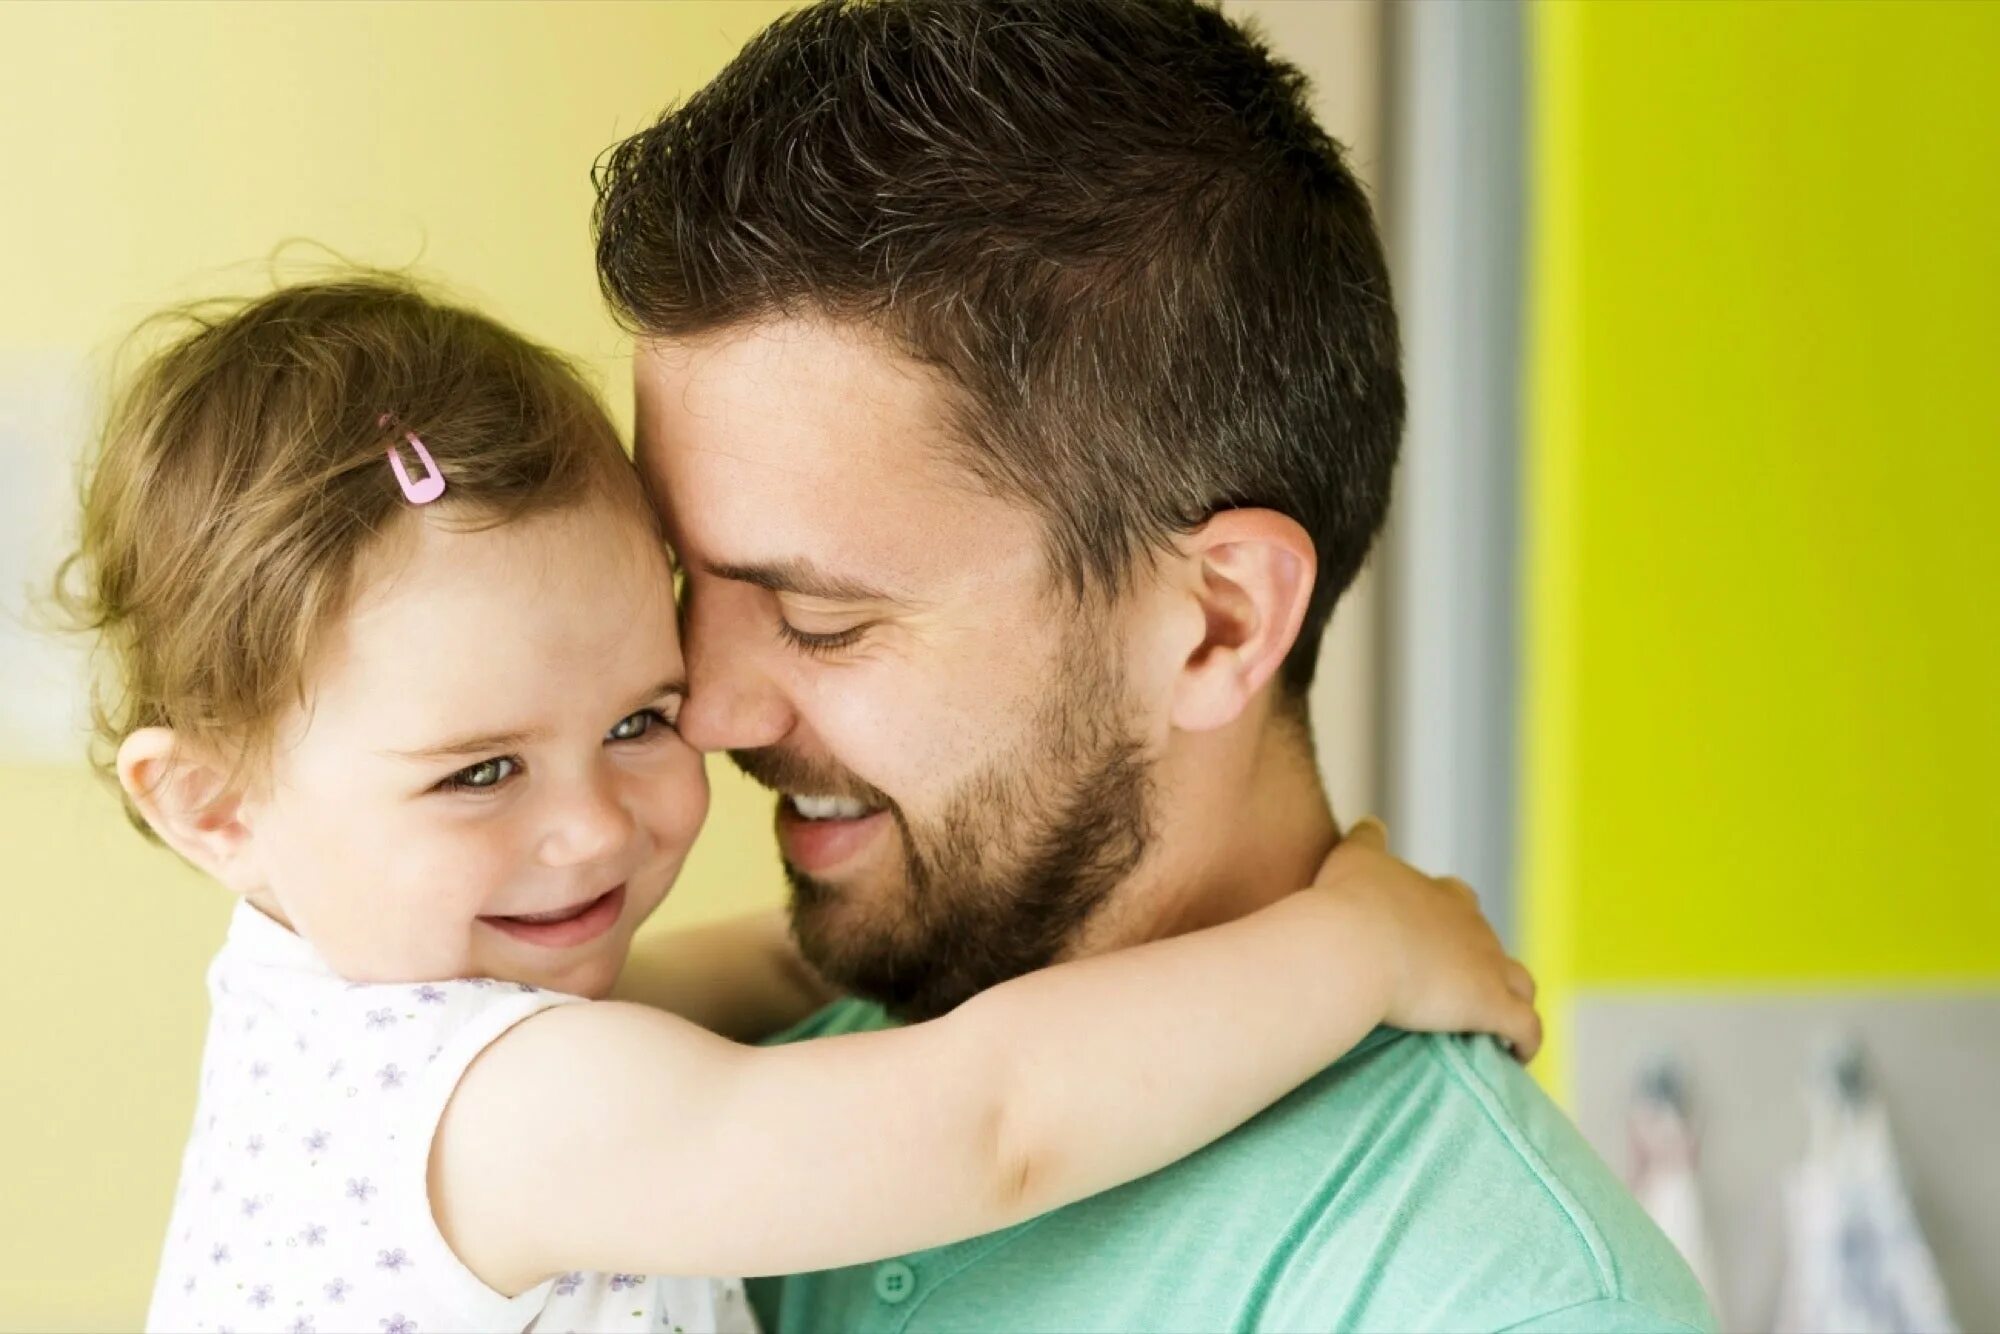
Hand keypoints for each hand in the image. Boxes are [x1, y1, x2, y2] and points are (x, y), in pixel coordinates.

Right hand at [1311, 818, 1541, 1061]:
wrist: (1354, 945)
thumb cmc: (1347, 903)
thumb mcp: (1352, 857)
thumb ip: (1365, 839)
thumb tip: (1372, 822)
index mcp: (1439, 894)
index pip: (1455, 900)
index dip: (1446, 919)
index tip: (1427, 938)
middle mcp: (1472, 925)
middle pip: (1488, 940)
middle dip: (1477, 959)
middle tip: (1449, 985)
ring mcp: (1487, 965)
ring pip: (1519, 981)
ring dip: (1510, 998)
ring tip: (1492, 1025)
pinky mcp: (1492, 1006)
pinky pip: (1526, 1028)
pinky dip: (1525, 1042)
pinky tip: (1515, 1056)